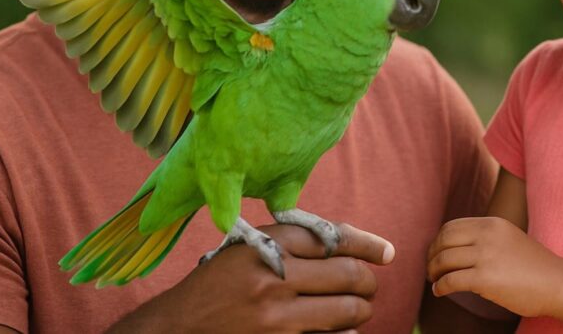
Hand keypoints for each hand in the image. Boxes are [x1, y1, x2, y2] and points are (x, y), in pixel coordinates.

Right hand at [108, 222, 394, 333]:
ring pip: (348, 310)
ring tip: (357, 310)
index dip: (368, 244)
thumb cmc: (214, 287)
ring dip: (360, 310)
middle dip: (368, 281)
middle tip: (369, 286)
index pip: (334, 238)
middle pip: (349, 275)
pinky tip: (342, 333)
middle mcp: (275, 279)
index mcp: (268, 246)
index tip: (386, 252)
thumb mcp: (245, 251)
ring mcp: (278, 319)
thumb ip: (290, 244)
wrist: (176, 329)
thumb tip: (348, 243)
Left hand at [427, 216, 562, 318]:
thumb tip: (454, 247)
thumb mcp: (508, 238)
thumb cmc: (534, 266)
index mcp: (492, 223)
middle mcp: (487, 235)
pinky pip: (451, 280)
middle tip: (430, 269)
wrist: (557, 283)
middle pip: (443, 240)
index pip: (451, 226)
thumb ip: (485, 237)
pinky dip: (440, 287)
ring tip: (434, 281)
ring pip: (444, 260)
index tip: (434, 254)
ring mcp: (486, 255)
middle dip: (431, 255)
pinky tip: (440, 292)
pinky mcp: (485, 278)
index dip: (437, 241)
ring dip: (433, 272)